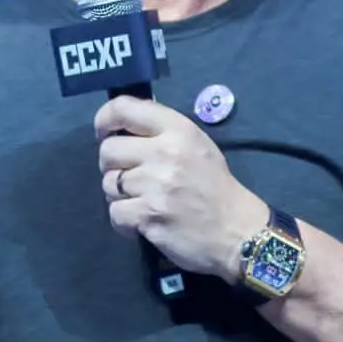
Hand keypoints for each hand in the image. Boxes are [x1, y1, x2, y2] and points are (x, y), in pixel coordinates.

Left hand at [95, 95, 265, 283]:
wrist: (238, 232)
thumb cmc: (215, 186)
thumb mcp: (196, 145)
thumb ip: (162, 133)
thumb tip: (124, 126)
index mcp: (177, 130)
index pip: (124, 109)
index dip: (104, 119)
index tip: (104, 132)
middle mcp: (164, 152)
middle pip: (108, 150)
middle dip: (112, 165)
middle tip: (129, 176)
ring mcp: (155, 185)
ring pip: (109, 184)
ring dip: (119, 195)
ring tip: (141, 201)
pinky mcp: (148, 215)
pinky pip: (114, 213)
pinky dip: (124, 221)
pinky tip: (142, 221)